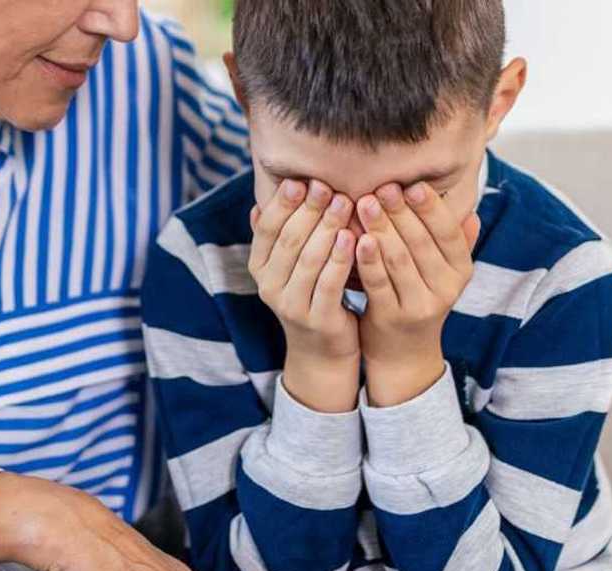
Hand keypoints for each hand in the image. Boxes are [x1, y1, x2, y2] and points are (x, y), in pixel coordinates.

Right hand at [249, 179, 359, 412]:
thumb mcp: (288, 267)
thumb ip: (279, 237)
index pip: (266, 229)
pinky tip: (355, 238)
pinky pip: (329, 284)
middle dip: (308, 210)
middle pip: (288, 241)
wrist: (322, 350)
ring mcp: (290, 305)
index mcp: (259, 268)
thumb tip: (257, 204)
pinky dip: (340, 259)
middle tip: (328, 186)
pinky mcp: (316, 319)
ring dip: (327, 228)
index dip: (283, 203)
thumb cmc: (310, 294)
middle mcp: (268, 286)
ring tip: (346, 203)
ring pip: (308, 260)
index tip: (302, 179)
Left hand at [354, 183, 481, 405]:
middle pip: (421, 242)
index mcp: (460, 270)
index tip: (411, 184)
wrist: (403, 353)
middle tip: (381, 187)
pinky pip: (378, 283)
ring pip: (399, 259)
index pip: (448, 232)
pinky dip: (367, 259)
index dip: (430, 207)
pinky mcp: (392, 317)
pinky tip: (357, 238)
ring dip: (381, 228)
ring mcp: (419, 305)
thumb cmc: (417, 299)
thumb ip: (455, 245)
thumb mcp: (442, 274)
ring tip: (365, 203)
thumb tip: (473, 213)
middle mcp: (446, 288)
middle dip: (400, 212)